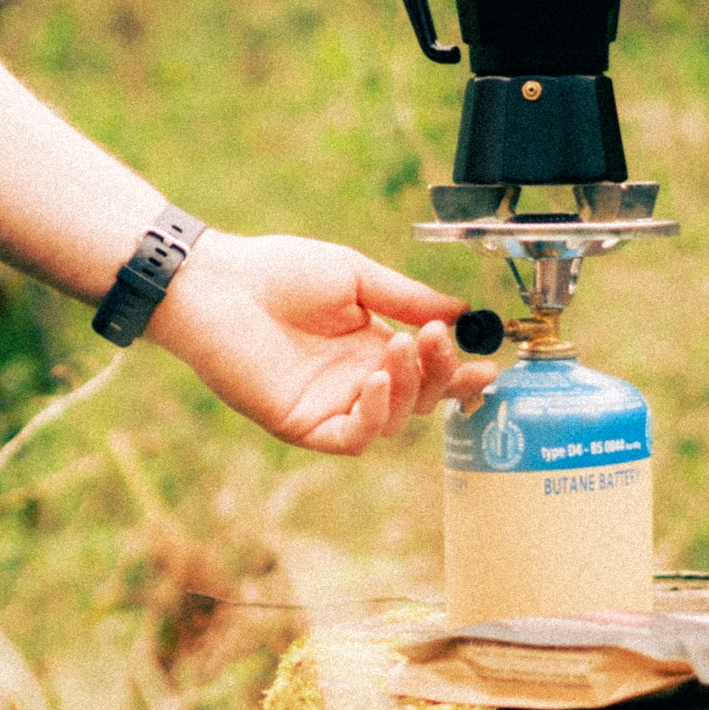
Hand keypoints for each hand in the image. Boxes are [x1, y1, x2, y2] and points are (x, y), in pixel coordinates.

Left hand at [149, 230, 498, 453]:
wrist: (219, 284)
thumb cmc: (278, 272)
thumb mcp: (357, 278)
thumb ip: (408, 299)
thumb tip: (462, 313)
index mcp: (372, 348)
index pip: (429, 372)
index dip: (460, 373)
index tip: (489, 362)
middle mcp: (356, 383)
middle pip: (420, 400)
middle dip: (441, 374)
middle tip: (441, 340)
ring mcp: (332, 407)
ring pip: (393, 421)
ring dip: (409, 387)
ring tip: (402, 347)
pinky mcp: (304, 425)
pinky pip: (353, 437)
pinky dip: (374, 415)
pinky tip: (375, 381)